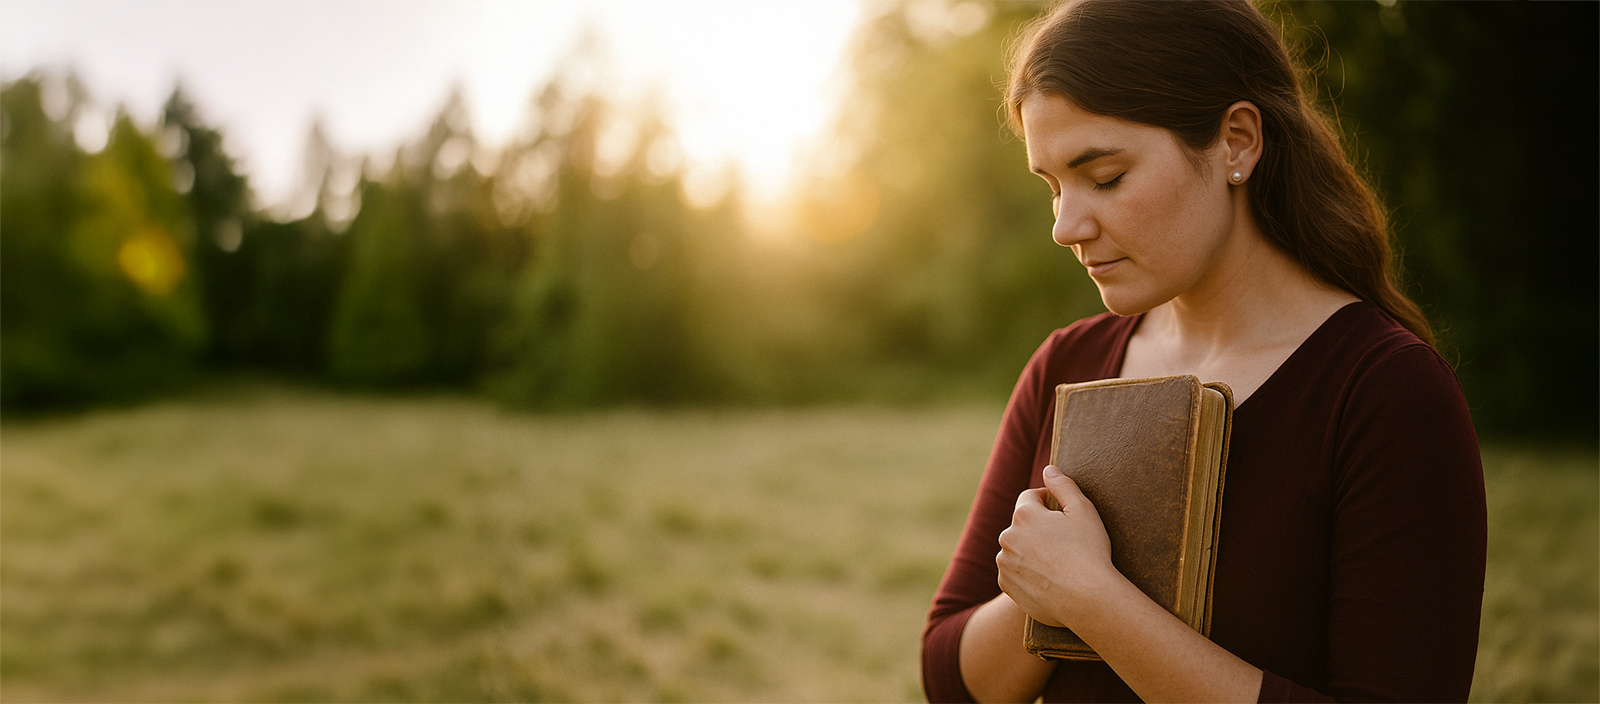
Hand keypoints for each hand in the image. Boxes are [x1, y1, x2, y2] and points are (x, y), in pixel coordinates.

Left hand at [996, 465, 1117, 628]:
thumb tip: (1048, 470)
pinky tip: (1048, 579)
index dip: (1048, 503)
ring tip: (1057, 563)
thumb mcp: (1083, 511)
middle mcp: (1007, 536)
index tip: (1063, 516)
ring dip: (1030, 550)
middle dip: (1038, 528)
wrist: (1087, 600)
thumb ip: (1063, 485)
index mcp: (1024, 514)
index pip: (1030, 497)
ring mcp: (1004, 563)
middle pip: (1022, 524)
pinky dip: (1026, 573)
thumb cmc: (1090, 553)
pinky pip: (1014, 572)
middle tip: (1064, 543)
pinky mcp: (1006, 585)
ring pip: (1016, 549)